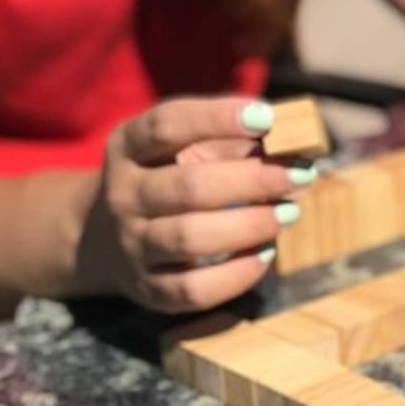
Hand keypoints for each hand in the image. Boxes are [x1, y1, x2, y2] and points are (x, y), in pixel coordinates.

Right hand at [77, 96, 313, 312]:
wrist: (104, 240)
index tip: (265, 117)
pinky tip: (266, 253)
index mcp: (127, 148)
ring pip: (190, 238)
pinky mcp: (149, 288)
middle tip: (300, 176)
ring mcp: (132, 245)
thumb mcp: (179, 151)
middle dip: (252, 181)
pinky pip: (194, 288)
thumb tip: (292, 143)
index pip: (166, 126)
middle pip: (188, 187)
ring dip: (250, 225)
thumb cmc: (165, 182)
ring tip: (289, 214)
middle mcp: (123, 195)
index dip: (216, 118)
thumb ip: (228, 143)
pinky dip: (237, 273)